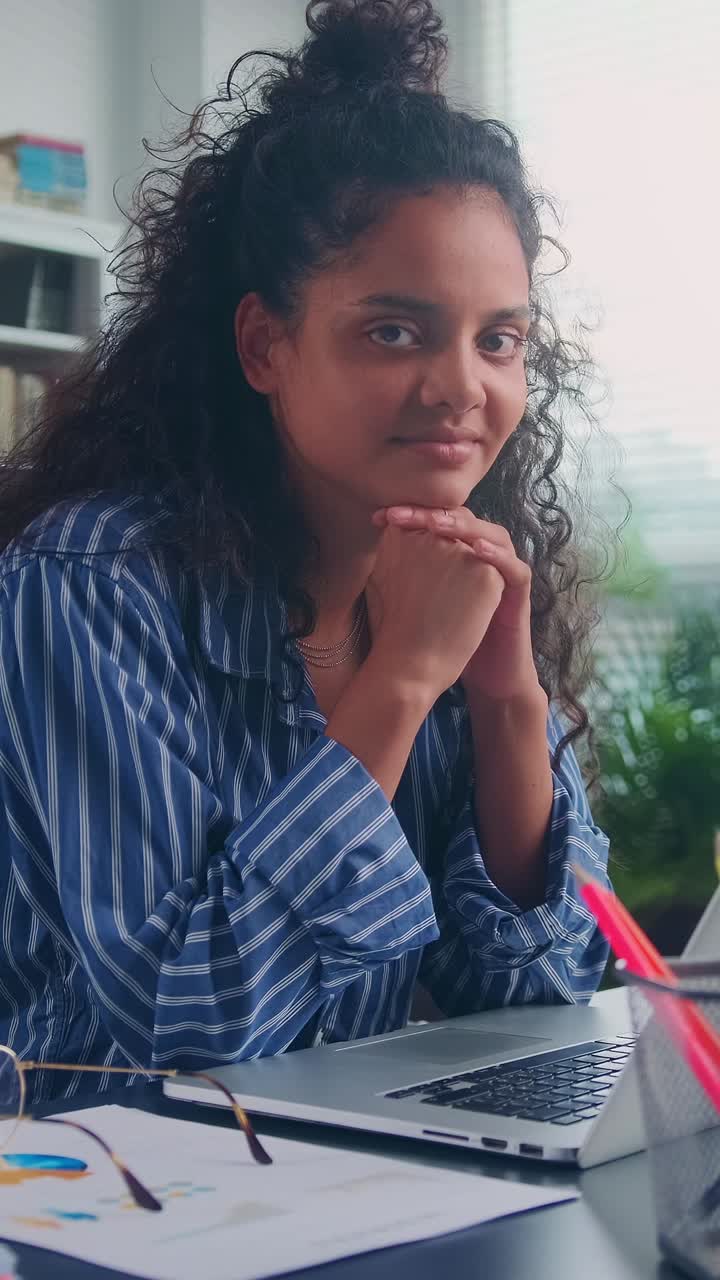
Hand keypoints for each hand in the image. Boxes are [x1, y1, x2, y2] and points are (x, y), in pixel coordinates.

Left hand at [372, 505, 539, 702]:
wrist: (483, 675)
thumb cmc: (446, 640)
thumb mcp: (418, 602)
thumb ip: (403, 573)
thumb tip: (372, 550)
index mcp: (458, 554)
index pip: (438, 520)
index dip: (411, 514)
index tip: (378, 517)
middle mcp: (482, 556)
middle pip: (465, 519)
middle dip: (432, 514)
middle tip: (401, 514)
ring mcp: (503, 572)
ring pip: (493, 534)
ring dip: (464, 526)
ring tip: (437, 525)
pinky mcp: (519, 592)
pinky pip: (515, 567)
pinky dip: (498, 556)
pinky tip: (476, 550)